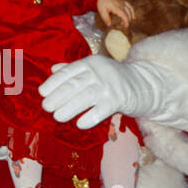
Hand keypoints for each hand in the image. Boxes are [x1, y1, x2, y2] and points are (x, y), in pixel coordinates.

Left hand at [40, 54, 187, 131]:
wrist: (145, 84)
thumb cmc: (113, 79)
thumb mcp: (94, 69)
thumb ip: (74, 70)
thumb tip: (53, 69)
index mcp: (90, 63)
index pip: (68, 72)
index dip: (53, 82)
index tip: (42, 93)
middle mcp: (99, 71)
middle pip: (74, 85)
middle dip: (58, 97)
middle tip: (46, 107)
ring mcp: (109, 85)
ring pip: (84, 98)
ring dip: (69, 109)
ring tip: (58, 117)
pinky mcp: (119, 100)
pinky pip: (101, 110)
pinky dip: (89, 118)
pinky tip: (79, 124)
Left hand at [97, 0, 134, 30]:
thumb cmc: (101, 2)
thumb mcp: (101, 11)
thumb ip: (106, 18)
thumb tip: (109, 25)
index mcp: (116, 7)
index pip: (124, 15)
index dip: (126, 21)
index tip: (126, 26)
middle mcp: (121, 4)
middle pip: (128, 13)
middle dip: (127, 20)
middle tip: (124, 26)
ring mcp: (122, 2)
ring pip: (130, 10)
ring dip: (130, 17)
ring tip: (127, 23)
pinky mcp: (122, 1)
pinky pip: (130, 6)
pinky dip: (132, 11)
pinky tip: (133, 17)